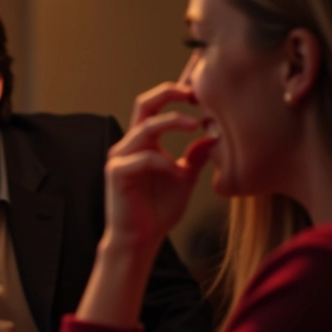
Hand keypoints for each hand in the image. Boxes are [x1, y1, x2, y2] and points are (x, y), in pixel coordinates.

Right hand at [104, 82, 215, 256]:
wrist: (139, 240)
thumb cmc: (157, 211)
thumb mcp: (184, 178)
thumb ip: (195, 157)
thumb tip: (214, 135)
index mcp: (143, 142)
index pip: (155, 106)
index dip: (175, 92)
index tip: (201, 92)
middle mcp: (129, 144)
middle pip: (144, 103)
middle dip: (169, 93)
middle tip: (195, 94)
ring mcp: (120, 158)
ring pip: (145, 127)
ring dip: (173, 122)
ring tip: (197, 126)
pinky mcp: (117, 174)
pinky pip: (143, 158)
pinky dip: (164, 162)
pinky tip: (178, 173)